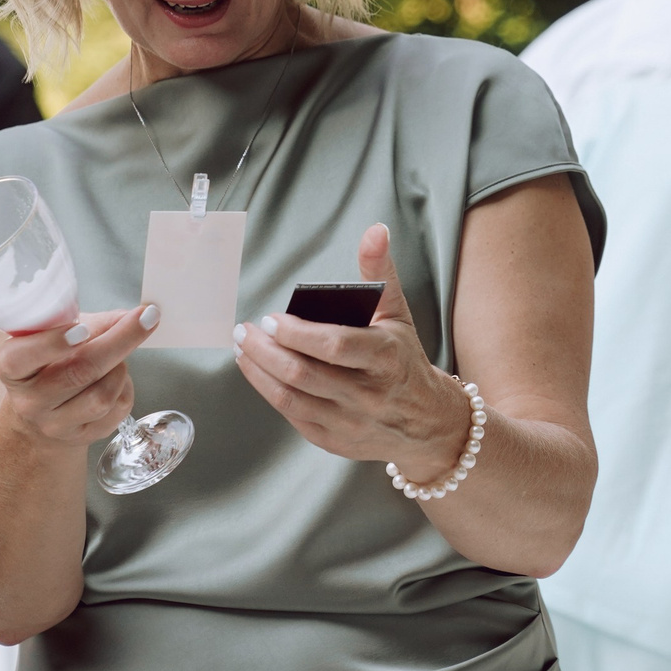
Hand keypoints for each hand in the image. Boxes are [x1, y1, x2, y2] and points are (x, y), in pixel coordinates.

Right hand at [0, 304, 157, 448]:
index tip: (82, 329)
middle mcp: (29, 401)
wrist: (43, 413)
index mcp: (12, 368)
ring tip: (116, 358)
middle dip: (118, 341)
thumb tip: (132, 316)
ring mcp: (55, 424)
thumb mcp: (57, 335)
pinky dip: (126, 386)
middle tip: (144, 318)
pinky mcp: (82, 438)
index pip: (22, 358)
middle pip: (78, 373)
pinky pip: (118, 409)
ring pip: (103, 395)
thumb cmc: (52, 362)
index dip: (52, 343)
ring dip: (120, 368)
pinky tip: (116, 378)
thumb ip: (89, 324)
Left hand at [234, 224, 470, 483]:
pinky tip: (257, 372)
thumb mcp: (397, 314)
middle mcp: (368, 394)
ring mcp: (349, 421)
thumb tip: (374, 230)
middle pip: (303, 373)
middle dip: (265, 351)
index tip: (270, 319)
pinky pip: (292, 415)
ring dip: (258, 371)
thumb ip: (380, 271)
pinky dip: (269, 391)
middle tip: (244, 332)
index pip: (334, 345)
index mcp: (385, 357)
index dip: (296, 334)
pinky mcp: (334, 440)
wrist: (427, 422)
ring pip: (291, 397)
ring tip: (243, 349)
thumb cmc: (404, 360)